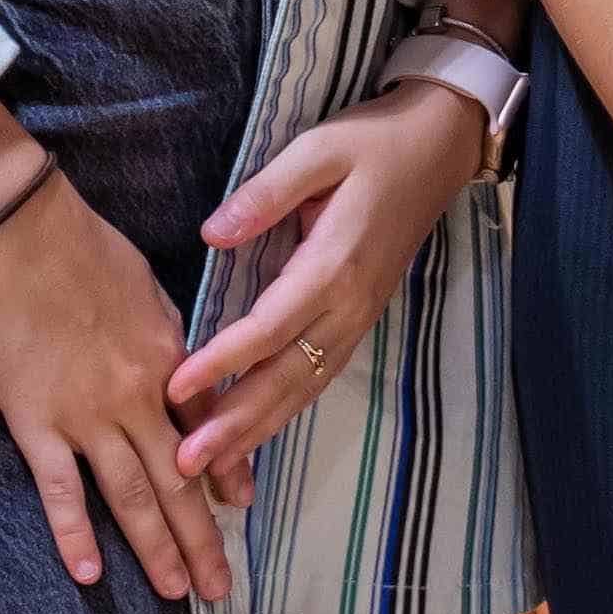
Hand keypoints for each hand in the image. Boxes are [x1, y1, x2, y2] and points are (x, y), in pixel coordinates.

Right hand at [0, 170, 230, 606]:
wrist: (23, 231)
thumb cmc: (89, 250)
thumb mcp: (152, 293)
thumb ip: (173, 348)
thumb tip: (194, 389)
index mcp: (169, 362)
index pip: (208, 432)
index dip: (227, 475)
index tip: (239, 512)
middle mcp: (136, 398)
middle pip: (178, 480)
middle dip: (202, 538)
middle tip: (222, 588)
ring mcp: (84, 415)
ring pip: (130, 495)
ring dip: (157, 548)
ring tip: (178, 592)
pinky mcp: (34, 421)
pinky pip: (58, 488)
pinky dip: (74, 533)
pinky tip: (90, 572)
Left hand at [165, 83, 495, 492]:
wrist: (438, 148)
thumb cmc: (372, 143)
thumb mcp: (318, 149)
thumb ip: (264, 193)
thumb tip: (211, 233)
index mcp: (334, 264)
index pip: (268, 328)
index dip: (221, 363)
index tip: (175, 391)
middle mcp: (348, 305)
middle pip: (285, 378)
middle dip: (234, 424)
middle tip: (186, 464)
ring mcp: (358, 318)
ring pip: (304, 388)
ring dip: (257, 431)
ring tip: (213, 470)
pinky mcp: (360, 320)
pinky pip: (319, 378)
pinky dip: (286, 412)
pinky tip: (256, 435)